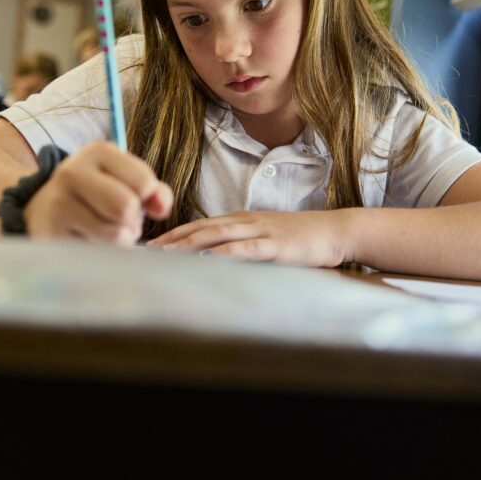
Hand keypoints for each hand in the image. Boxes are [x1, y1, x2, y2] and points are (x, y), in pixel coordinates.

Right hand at [24, 141, 172, 244]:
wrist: (44, 209)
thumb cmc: (97, 194)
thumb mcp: (125, 180)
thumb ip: (154, 191)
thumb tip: (161, 209)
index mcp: (98, 151)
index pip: (144, 183)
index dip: (149, 198)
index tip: (139, 199)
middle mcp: (72, 172)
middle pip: (125, 206)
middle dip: (133, 220)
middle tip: (124, 220)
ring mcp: (58, 203)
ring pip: (113, 234)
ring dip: (120, 240)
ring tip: (108, 231)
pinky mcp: (50, 234)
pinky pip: (96, 254)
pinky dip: (101, 254)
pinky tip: (89, 240)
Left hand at [147, 210, 349, 266]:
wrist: (335, 231)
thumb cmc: (300, 239)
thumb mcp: (265, 238)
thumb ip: (241, 245)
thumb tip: (215, 259)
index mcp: (241, 220)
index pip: (200, 225)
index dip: (173, 234)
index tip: (150, 245)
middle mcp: (245, 222)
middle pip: (200, 228)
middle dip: (171, 239)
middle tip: (145, 250)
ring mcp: (260, 231)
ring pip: (217, 234)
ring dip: (188, 243)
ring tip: (165, 253)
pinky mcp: (275, 245)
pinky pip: (245, 248)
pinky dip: (224, 252)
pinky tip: (208, 257)